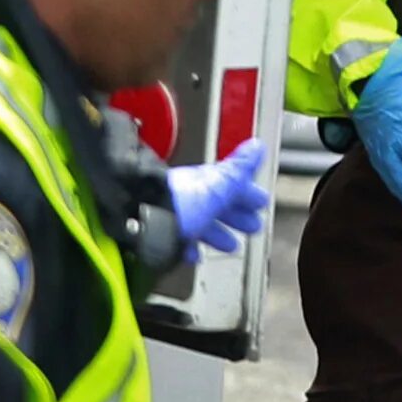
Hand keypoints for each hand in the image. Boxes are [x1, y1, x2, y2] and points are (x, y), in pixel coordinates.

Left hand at [165, 140, 269, 254]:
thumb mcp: (217, 185)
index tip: (261, 201)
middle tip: (252, 225)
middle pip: (218, 204)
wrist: (140, 221)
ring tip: (231, 245)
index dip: (247, 193)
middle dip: (237, 214)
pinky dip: (192, 247)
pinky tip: (195, 255)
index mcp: (205, 182)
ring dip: (218, 233)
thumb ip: (238, 169)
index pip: (232, 184)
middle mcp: (190, 196)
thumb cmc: (179, 202)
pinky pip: (179, 239)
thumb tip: (257, 146)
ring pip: (201, 223)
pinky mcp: (161, 234)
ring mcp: (175, 215)